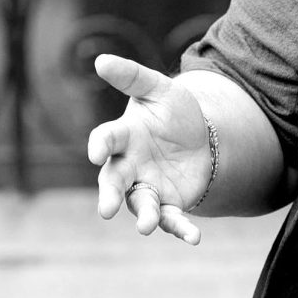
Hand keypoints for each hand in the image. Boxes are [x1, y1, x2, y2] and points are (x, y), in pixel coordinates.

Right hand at [85, 54, 210, 244]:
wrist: (202, 137)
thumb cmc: (172, 112)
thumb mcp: (157, 88)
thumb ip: (131, 77)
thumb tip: (100, 59)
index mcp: (123, 136)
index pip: (106, 140)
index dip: (99, 145)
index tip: (95, 153)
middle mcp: (129, 166)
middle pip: (114, 182)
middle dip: (110, 195)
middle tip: (106, 210)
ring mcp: (147, 187)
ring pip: (141, 204)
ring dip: (144, 216)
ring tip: (147, 226)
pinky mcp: (169, 203)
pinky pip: (171, 219)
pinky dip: (180, 229)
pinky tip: (194, 237)